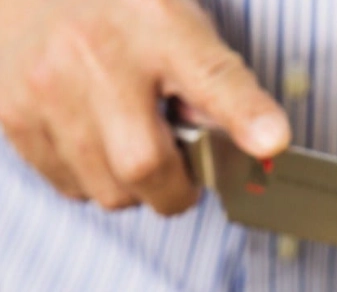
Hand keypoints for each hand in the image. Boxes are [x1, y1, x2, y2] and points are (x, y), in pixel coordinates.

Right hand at [0, 0, 289, 214]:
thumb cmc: (120, 12)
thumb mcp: (182, 27)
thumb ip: (220, 83)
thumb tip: (262, 142)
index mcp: (157, 28)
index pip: (212, 77)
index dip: (245, 114)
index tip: (271, 140)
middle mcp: (96, 56)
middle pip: (144, 166)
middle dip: (174, 189)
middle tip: (181, 171)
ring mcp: (47, 89)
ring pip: (108, 190)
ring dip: (134, 188)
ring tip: (134, 146)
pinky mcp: (14, 114)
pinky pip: (69, 185)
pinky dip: (94, 181)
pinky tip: (98, 143)